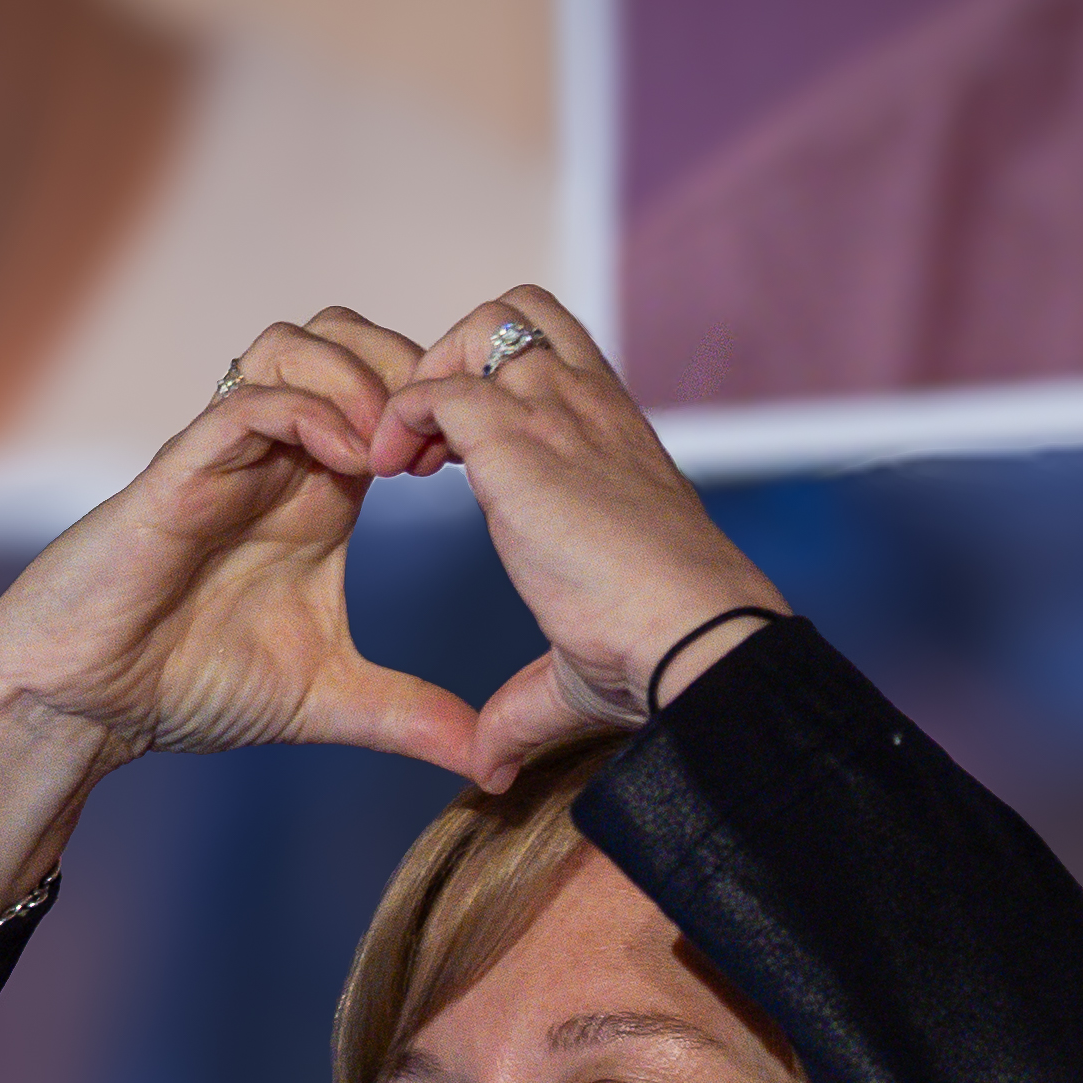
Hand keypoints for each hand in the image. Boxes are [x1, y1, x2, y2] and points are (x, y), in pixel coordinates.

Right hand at [0, 308, 479, 767]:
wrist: (90, 706)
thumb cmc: (191, 684)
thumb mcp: (330, 700)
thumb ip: (410, 716)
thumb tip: (489, 764)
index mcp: (319, 492)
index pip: (388, 391)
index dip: (442, 405)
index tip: (484, 465)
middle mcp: (275, 458)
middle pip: (345, 338)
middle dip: (406, 364)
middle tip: (442, 436)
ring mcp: (226, 457)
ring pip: (292, 345)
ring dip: (356, 376)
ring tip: (394, 447)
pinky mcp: (179, 473)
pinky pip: (244, 403)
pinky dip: (306, 410)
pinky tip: (350, 463)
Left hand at [372, 287, 784, 790]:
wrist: (694, 632)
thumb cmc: (657, 652)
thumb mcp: (580, 665)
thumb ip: (525, 705)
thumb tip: (490, 768)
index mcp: (616, 440)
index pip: (552, 356)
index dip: (491, 388)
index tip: (451, 462)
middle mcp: (590, 408)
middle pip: (513, 314)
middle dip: (456, 359)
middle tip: (423, 445)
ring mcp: (557, 413)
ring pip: (475, 331)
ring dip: (424, 380)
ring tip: (402, 458)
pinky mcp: (518, 438)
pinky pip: (433, 388)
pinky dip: (398, 417)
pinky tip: (388, 474)